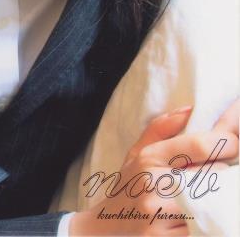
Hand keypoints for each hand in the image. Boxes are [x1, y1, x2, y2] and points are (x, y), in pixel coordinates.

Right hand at [68, 101, 238, 235]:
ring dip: (218, 200)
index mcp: (150, 157)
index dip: (225, 143)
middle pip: (212, 174)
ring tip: (209, 194)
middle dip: (223, 172)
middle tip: (220, 171)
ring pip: (210, 204)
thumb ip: (161, 128)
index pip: (199, 145)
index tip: (234, 144)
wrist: (106, 228)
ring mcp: (160, 214)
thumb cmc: (128, 186)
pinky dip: (206, 222)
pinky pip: (201, 228)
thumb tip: (189, 109)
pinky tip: (199, 216)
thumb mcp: (137, 151)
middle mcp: (154, 184)